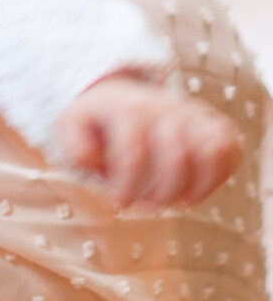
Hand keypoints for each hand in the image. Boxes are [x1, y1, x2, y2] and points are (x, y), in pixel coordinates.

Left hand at [58, 75, 241, 208]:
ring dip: (196, 186)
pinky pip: (229, 147)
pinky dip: (218, 176)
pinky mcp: (212, 121)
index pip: (134, 150)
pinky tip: (194, 192)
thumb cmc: (96, 121)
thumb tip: (93, 160)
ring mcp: (192, 111)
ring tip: (176, 202)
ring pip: (212, 148)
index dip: (126, 185)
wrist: (120, 93)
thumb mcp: (72, 125)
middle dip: (163, 191)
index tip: (117, 204)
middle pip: (177, 154)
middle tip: (147, 207)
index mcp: (128, 107)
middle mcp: (165, 105)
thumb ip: (74, 144)